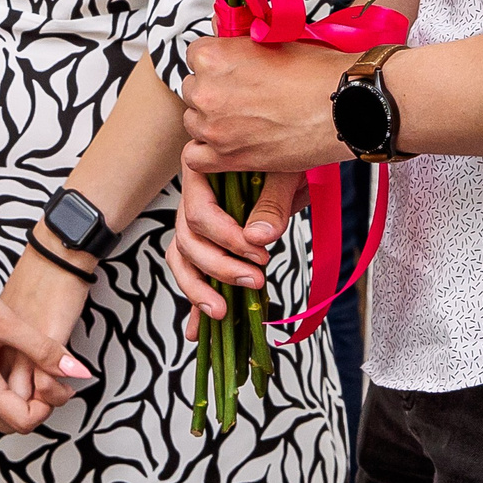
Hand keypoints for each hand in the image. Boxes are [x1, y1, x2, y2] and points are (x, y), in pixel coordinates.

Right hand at [0, 256, 91, 434]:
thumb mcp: (7, 320)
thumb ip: (44, 349)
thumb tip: (76, 372)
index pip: (22, 422)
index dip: (45, 407)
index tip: (54, 386)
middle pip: (4, 424)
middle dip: (28, 408)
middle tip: (40, 379)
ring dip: (5, 400)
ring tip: (16, 367)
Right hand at [168, 164, 305, 336]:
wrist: (300, 150)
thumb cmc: (289, 152)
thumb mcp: (285, 169)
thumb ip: (272, 201)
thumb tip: (258, 238)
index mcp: (202, 170)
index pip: (198, 213)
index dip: (225, 239)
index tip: (259, 255)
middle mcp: (193, 197)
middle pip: (187, 241)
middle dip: (218, 267)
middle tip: (255, 281)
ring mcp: (198, 221)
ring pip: (183, 259)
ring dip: (197, 290)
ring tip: (220, 313)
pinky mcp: (210, 242)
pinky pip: (195, 272)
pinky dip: (196, 302)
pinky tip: (197, 332)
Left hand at [180, 36, 351, 176]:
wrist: (345, 106)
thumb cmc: (316, 72)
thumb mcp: (272, 40)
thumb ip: (238, 41)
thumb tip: (222, 32)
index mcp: (213, 56)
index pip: (195, 56)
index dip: (216, 64)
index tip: (231, 71)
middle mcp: (206, 91)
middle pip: (192, 90)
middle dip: (213, 92)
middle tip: (243, 96)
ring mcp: (213, 127)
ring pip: (193, 122)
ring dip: (211, 122)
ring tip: (243, 120)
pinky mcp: (227, 158)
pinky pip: (195, 158)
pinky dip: (208, 154)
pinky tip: (229, 145)